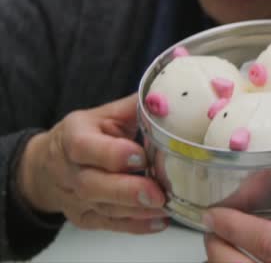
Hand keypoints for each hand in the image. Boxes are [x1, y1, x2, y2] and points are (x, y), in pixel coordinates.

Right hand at [16, 94, 167, 232]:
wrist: (48, 165)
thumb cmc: (87, 134)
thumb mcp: (105, 114)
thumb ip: (135, 107)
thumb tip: (170, 96)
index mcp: (73, 136)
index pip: (84, 147)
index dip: (112, 154)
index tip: (140, 157)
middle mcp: (69, 170)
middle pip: (92, 184)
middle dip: (127, 190)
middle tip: (157, 192)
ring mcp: (74, 198)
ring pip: (103, 208)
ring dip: (137, 210)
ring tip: (166, 205)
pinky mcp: (84, 218)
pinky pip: (110, 225)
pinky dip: (136, 225)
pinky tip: (159, 221)